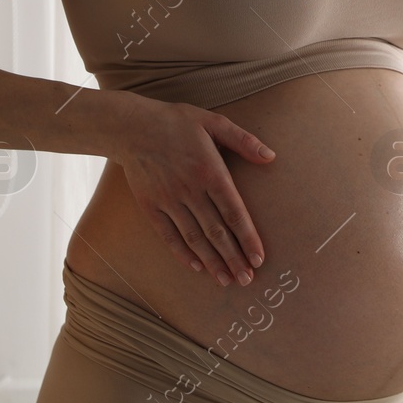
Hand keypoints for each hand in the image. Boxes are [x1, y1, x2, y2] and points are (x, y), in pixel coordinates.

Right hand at [108, 94, 276, 287]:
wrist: (131, 127)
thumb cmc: (177, 123)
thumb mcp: (214, 122)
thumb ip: (243, 140)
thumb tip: (271, 156)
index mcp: (211, 172)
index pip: (235, 213)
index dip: (248, 238)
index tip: (259, 258)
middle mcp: (191, 191)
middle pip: (217, 232)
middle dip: (234, 258)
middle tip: (248, 280)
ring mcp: (169, 201)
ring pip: (194, 238)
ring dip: (212, 261)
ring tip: (226, 280)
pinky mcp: (151, 206)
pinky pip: (169, 235)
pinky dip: (182, 253)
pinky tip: (196, 267)